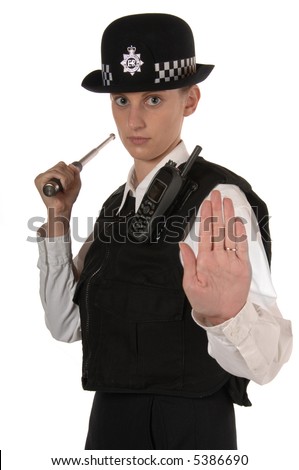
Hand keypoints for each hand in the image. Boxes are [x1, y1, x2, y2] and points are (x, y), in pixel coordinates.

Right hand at [34, 162, 80, 236]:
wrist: (63, 208)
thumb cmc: (67, 198)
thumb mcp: (75, 182)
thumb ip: (75, 172)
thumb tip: (71, 164)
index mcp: (51, 175)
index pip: (61, 165)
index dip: (69, 172)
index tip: (70, 183)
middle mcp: (45, 176)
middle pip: (60, 165)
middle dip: (69, 175)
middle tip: (68, 186)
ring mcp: (41, 178)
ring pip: (59, 168)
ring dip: (67, 179)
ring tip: (65, 188)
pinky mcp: (40, 181)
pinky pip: (54, 173)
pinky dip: (63, 180)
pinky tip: (62, 188)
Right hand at [179, 190, 251, 324]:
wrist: (227, 316)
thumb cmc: (207, 301)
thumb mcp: (189, 285)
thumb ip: (188, 263)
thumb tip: (182, 246)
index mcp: (205, 262)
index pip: (205, 233)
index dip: (206, 216)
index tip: (206, 203)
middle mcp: (219, 259)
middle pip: (217, 229)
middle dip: (216, 209)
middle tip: (215, 195)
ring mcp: (233, 261)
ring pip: (230, 233)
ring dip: (228, 215)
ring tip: (226, 201)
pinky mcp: (244, 266)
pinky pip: (242, 245)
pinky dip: (240, 232)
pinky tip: (237, 220)